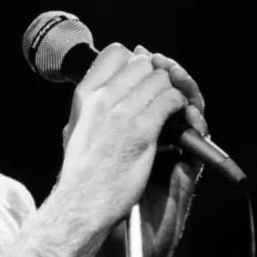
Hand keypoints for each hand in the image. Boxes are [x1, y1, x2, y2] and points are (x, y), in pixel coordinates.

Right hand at [53, 44, 195, 256]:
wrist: (82, 202)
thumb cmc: (81, 172)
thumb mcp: (76, 128)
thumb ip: (93, 105)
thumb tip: (110, 88)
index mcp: (84, 96)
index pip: (116, 54)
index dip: (134, 62)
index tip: (139, 78)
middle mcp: (102, 97)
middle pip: (143, 63)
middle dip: (156, 77)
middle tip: (159, 97)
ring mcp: (123, 112)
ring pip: (161, 80)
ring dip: (171, 93)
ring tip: (170, 111)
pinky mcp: (143, 129)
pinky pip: (171, 100)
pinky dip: (180, 107)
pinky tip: (176, 121)